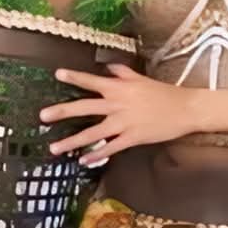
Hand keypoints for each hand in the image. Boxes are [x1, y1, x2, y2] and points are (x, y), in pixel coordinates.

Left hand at [42, 65, 201, 164]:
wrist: (185, 109)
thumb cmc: (164, 93)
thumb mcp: (142, 78)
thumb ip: (122, 73)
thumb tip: (108, 67)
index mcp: (119, 88)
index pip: (92, 81)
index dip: (74, 77)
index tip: (57, 75)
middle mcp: (117, 104)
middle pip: (84, 108)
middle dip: (62, 112)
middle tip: (42, 117)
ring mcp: (124, 123)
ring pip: (92, 133)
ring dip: (72, 141)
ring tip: (54, 148)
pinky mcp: (132, 138)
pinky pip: (110, 148)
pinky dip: (96, 155)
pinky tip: (83, 160)